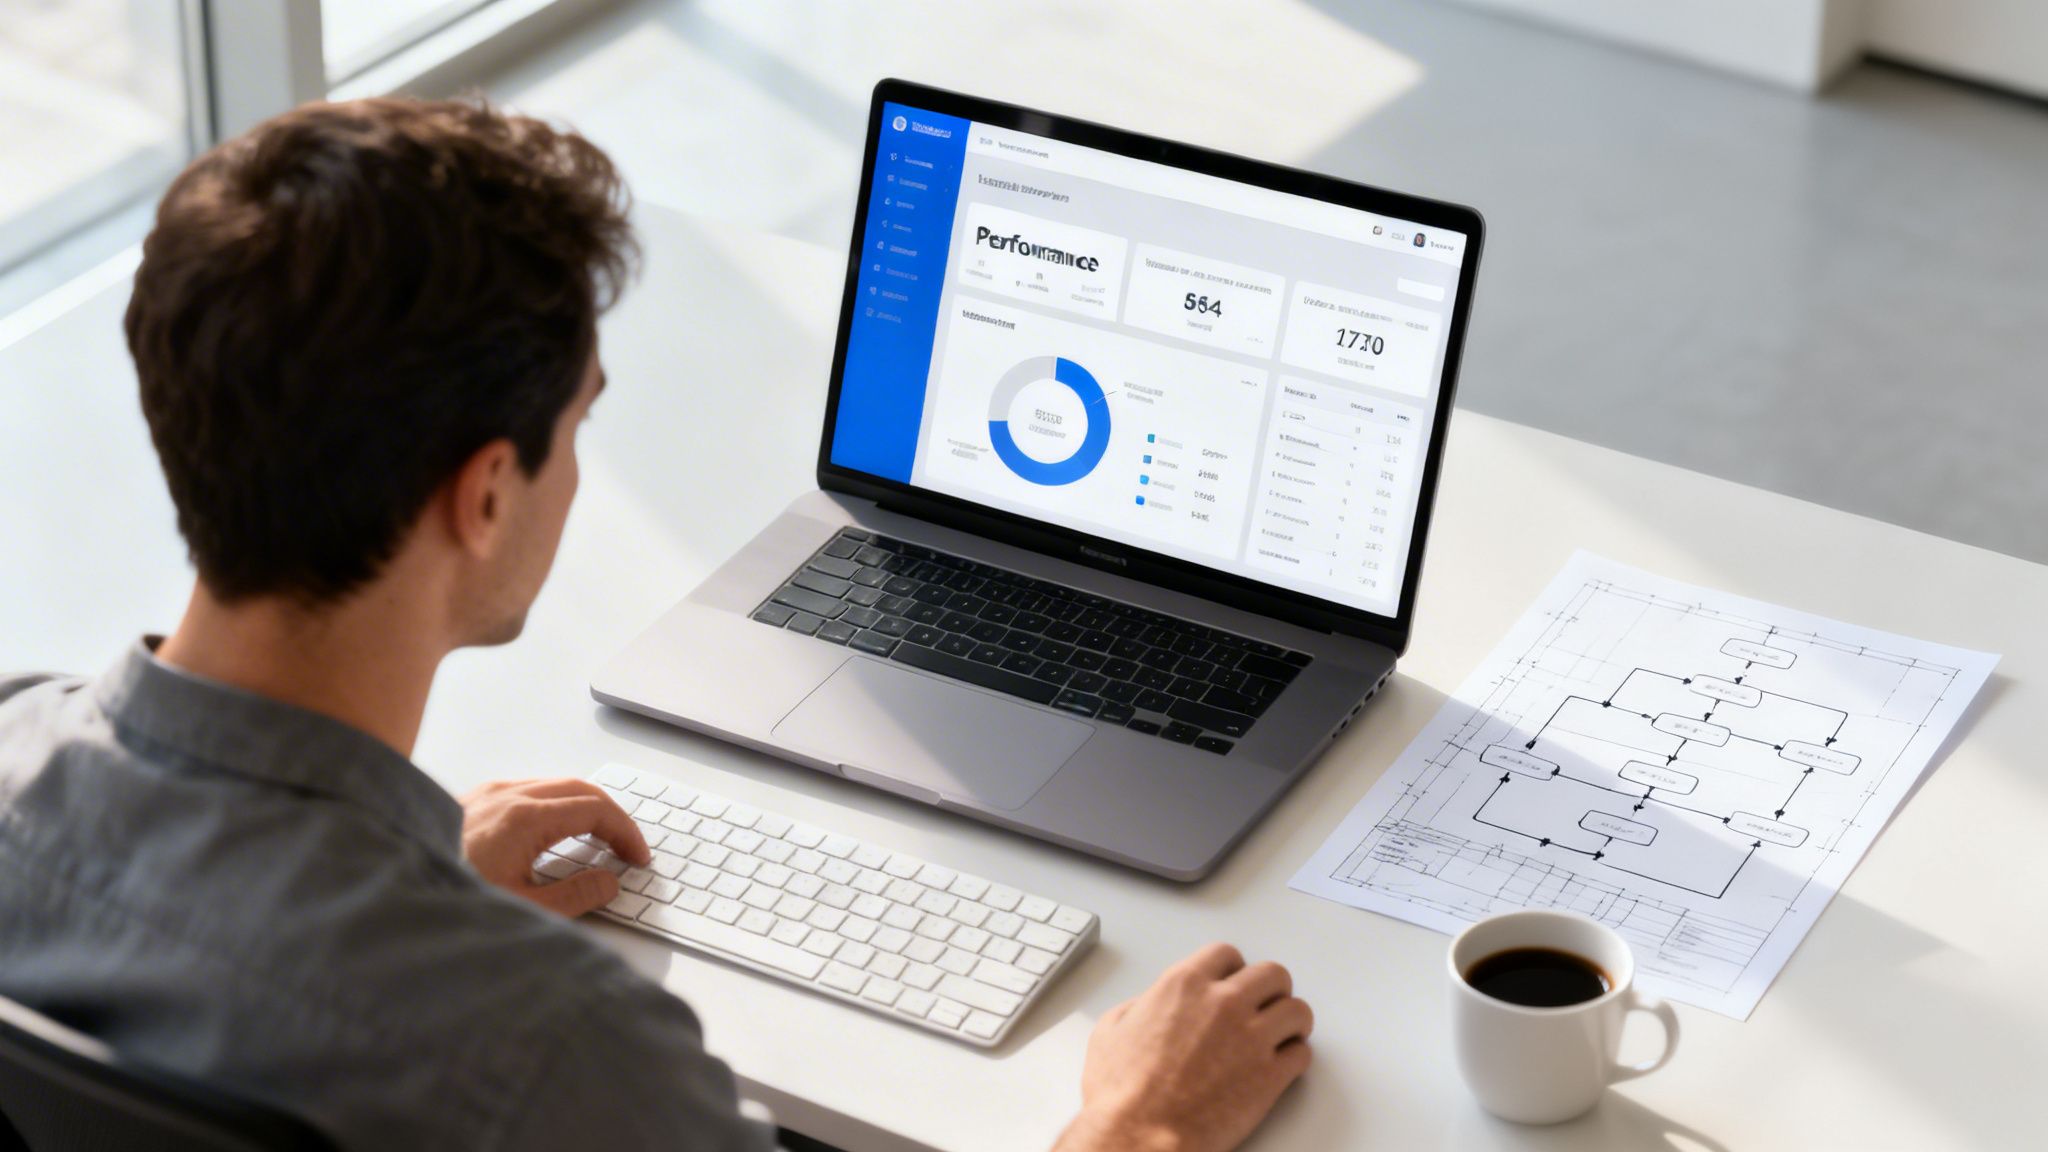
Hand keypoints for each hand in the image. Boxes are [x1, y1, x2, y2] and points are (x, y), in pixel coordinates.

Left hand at [460, 778, 650, 917]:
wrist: (386, 893)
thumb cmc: (446, 898)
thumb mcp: (523, 909)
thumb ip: (576, 896)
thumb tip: (609, 882)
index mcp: (526, 818)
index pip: (596, 808)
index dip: (626, 831)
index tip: (637, 856)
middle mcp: (507, 795)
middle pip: (579, 788)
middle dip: (611, 815)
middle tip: (627, 847)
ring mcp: (486, 794)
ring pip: (553, 785)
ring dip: (582, 808)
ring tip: (597, 841)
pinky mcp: (469, 801)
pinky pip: (526, 790)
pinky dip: (553, 806)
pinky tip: (552, 835)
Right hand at [1055, 943, 1312, 1151]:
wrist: (1141, 1136)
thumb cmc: (1122, 1093)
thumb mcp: (1111, 1031)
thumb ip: (1139, 1007)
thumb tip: (1149, 1006)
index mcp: (1184, 985)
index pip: (1227, 954)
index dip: (1232, 969)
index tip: (1234, 981)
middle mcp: (1224, 1003)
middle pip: (1272, 974)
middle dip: (1271, 989)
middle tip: (1267, 1004)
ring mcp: (1252, 1038)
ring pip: (1297, 1010)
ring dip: (1291, 1020)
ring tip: (1283, 1032)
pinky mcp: (1270, 1075)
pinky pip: (1302, 1053)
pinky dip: (1295, 1057)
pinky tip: (1282, 1064)